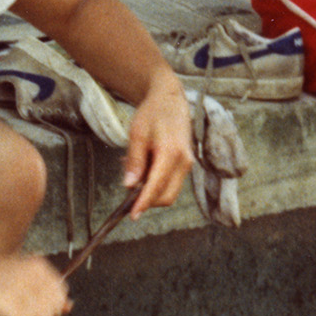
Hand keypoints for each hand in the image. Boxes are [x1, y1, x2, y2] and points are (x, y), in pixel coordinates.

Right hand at [0, 254, 69, 315]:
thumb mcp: (19, 275)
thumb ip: (44, 291)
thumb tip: (69, 307)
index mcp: (37, 264)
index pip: (60, 293)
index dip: (49, 304)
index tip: (31, 302)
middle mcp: (31, 275)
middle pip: (53, 309)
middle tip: (20, 310)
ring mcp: (19, 289)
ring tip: (12, 314)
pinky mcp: (5, 304)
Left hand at [121, 75, 192, 216]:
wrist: (170, 100)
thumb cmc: (152, 114)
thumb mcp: (137, 134)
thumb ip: (134, 161)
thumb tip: (129, 185)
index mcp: (171, 153)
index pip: (157, 186)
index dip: (144, 203)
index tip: (133, 215)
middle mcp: (184, 162)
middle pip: (166, 196)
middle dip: (147, 200)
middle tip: (127, 189)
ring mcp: (187, 164)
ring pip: (169, 191)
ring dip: (150, 190)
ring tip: (133, 169)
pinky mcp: (186, 164)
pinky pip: (171, 181)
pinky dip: (156, 181)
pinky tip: (143, 166)